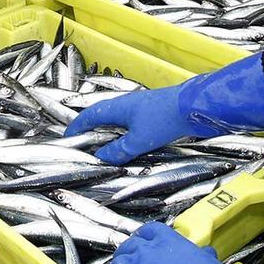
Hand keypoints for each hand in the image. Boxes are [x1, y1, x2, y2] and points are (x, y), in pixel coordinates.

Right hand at [66, 53, 263, 162]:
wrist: (196, 107)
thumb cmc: (164, 119)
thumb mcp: (138, 140)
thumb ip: (118, 151)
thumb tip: (100, 158)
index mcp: (117, 107)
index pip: (89, 116)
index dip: (77, 127)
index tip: (67, 139)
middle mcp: (126, 105)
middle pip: (102, 117)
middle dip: (91, 131)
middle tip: (84, 147)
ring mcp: (141, 108)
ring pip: (118, 122)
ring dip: (109, 135)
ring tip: (104, 151)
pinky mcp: (155, 115)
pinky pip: (132, 126)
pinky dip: (125, 136)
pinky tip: (129, 147)